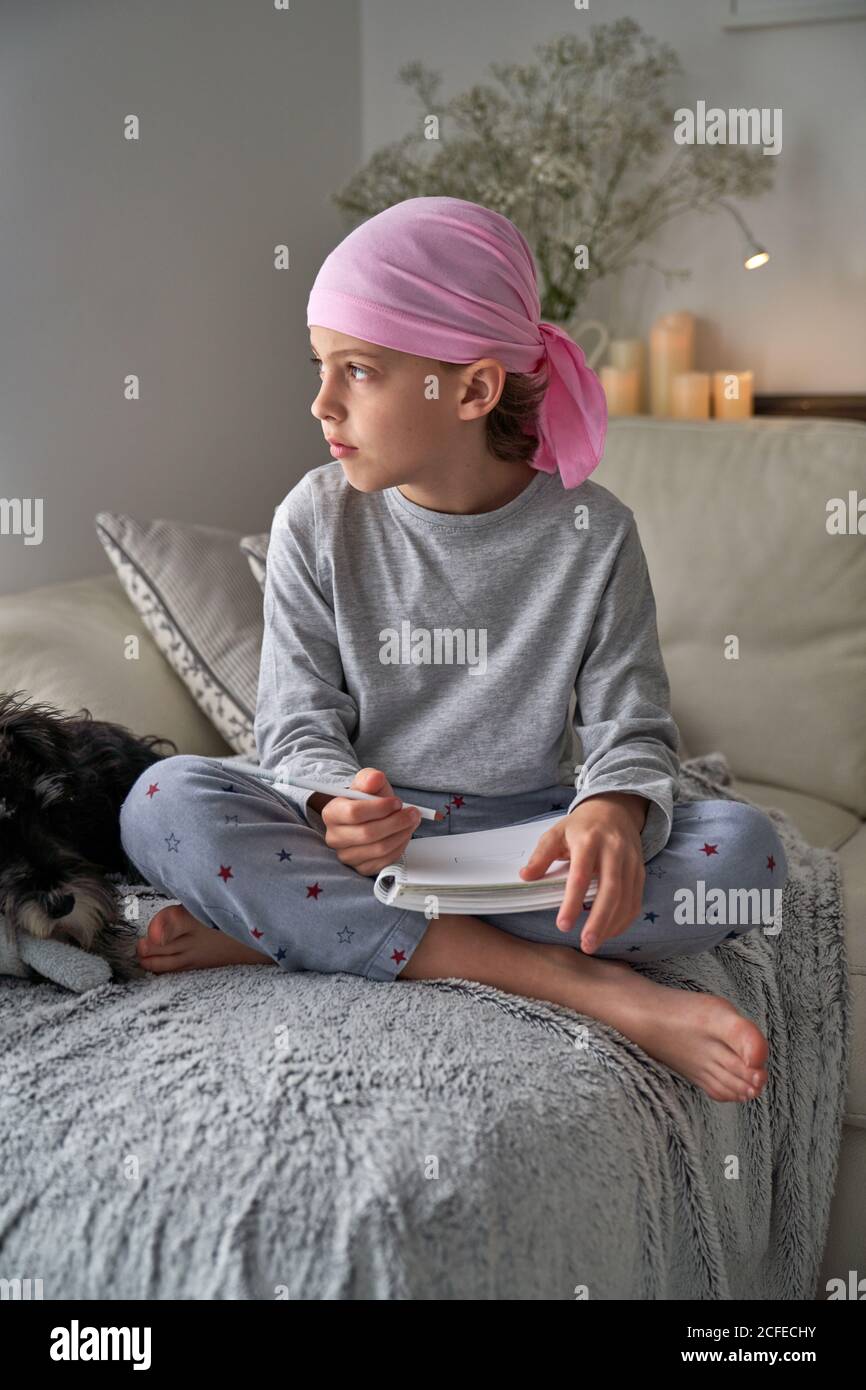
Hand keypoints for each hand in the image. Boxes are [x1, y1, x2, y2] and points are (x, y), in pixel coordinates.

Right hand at [320, 767, 421, 877]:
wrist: (370, 817)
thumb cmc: (367, 801)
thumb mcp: (368, 783)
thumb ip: (370, 778)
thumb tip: (375, 778)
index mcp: (332, 813)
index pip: (354, 813)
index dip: (380, 808)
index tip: (396, 802)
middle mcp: (335, 837)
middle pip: (368, 833)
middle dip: (396, 822)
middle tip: (412, 813)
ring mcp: (347, 855)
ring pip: (379, 849)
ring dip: (401, 834)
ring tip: (410, 822)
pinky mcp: (361, 868)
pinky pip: (384, 861)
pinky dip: (400, 847)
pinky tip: (403, 835)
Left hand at [518, 793, 647, 952]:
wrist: (614, 809)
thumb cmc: (581, 826)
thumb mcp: (556, 833)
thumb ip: (541, 855)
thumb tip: (525, 876)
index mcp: (589, 840)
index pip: (581, 875)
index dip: (572, 902)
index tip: (563, 925)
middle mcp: (614, 850)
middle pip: (611, 890)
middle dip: (599, 920)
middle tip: (586, 944)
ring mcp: (631, 861)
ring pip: (626, 898)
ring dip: (612, 924)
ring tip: (594, 943)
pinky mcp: (640, 871)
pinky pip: (636, 900)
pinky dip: (624, 920)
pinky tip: (609, 932)